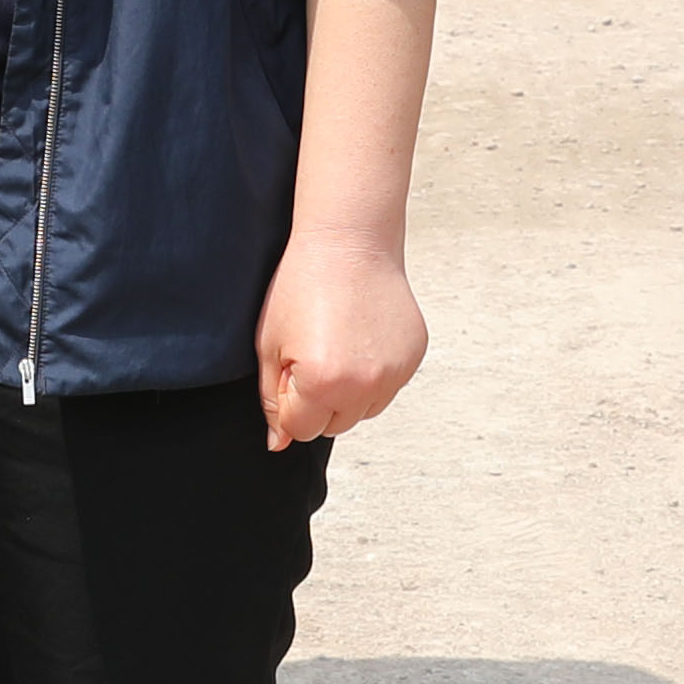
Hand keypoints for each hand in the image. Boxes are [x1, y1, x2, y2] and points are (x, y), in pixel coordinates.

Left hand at [256, 229, 426, 447]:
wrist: (349, 242)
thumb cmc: (302, 285)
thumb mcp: (270, 344)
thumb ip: (271, 399)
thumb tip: (279, 442)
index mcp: (322, 384)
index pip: (298, 429)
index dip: (287, 399)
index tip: (290, 363)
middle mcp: (364, 386)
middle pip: (332, 425)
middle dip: (316, 401)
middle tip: (312, 351)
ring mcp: (394, 374)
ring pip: (362, 411)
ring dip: (346, 393)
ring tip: (337, 345)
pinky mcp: (413, 358)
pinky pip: (386, 388)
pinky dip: (371, 375)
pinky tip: (360, 339)